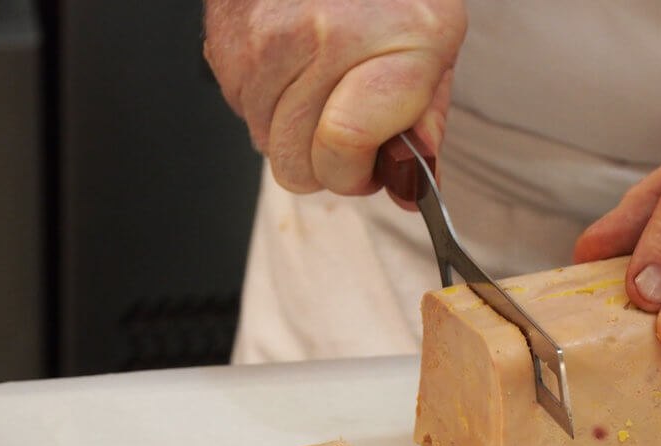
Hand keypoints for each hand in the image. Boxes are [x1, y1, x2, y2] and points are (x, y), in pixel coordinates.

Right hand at [203, 0, 465, 198]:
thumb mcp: (435, 50)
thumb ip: (425, 128)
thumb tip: (409, 193)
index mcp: (391, 43)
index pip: (343, 147)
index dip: (354, 175)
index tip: (368, 167)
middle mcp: (321, 37)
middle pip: (297, 164)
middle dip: (325, 165)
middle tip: (348, 132)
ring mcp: (264, 38)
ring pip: (267, 144)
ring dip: (294, 134)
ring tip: (322, 88)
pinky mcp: (225, 40)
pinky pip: (242, 111)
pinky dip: (268, 105)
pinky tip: (294, 69)